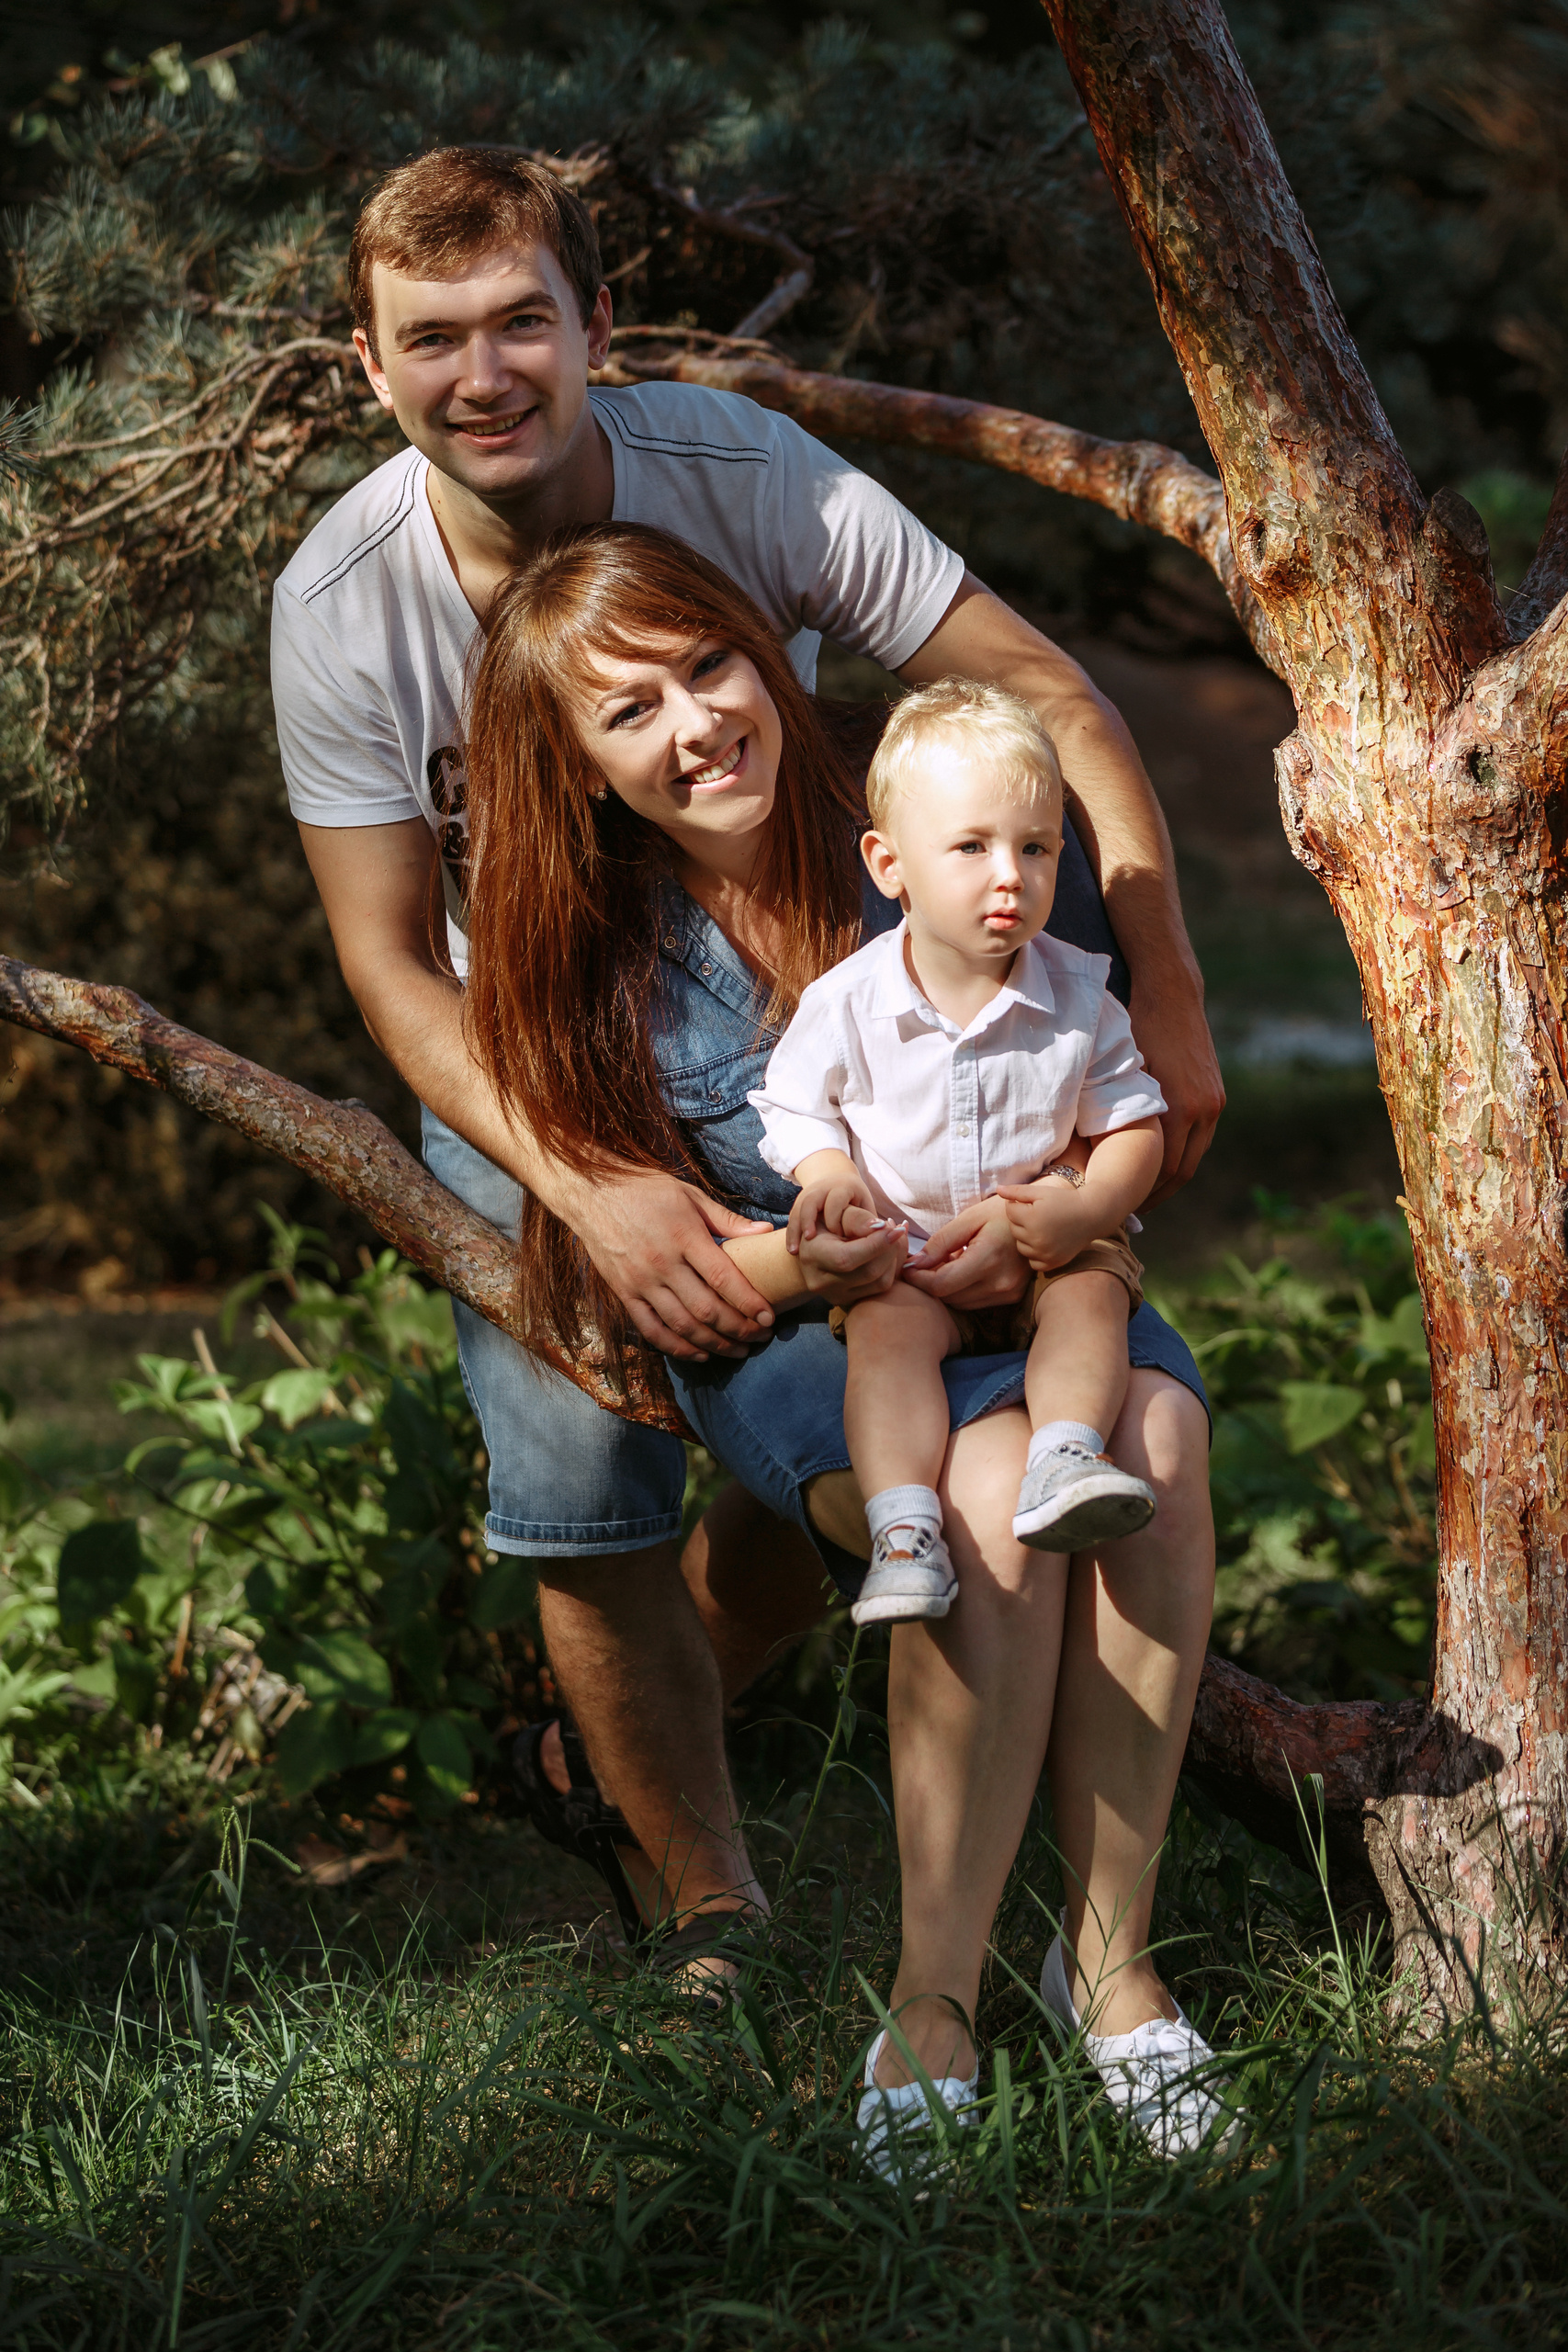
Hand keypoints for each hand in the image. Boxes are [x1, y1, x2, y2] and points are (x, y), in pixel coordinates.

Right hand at [567, 1168, 775, 1360]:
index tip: (769, 1317)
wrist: (592, 1193)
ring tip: (739, 1350)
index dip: (749, 1302)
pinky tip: (701, 1354)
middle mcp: (662, 1264)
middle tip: (761, 1336)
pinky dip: (678, 1347)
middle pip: (707, 1309)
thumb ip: (728, 1219)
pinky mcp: (624, 1294)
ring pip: (682, 1326)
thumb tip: (765, 1233)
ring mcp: (641, 1282)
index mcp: (683, 1236)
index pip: (723, 1279)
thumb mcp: (690, 1196)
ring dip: (715, 1344)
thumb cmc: (646, 1190)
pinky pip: (652, 1330)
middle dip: (739, 1329)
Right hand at [786, 1171, 875, 1253]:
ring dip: (797, 1229)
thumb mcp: (865, 1209)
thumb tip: (880, 1231)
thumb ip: (867, 1221)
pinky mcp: (799, 1205)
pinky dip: (792, 1234)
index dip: (835, 1219)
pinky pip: (792, 1219)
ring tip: (796, 1250)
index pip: (836, 1199)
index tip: (840, 1237)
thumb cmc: (857, 1204)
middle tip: (813, 1239)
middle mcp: (823, 1187)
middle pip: (811, 1201)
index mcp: (844, 1185)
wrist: (839, 1187)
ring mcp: (808, 1194)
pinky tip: (793, 1251)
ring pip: (798, 1208)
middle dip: (810, 1220)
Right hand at [796, 1202, 907, 1306]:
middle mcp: (821, 1282)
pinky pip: (880, 1288)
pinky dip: (891, 1268)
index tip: (895, 1228)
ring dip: (894, 1259)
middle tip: (897, 1230)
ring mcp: (836, 1295)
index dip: (876, 1244)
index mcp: (813, 1257)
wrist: (815, 1246)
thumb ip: (857, 1218)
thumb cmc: (826, 1223)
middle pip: (869, 1273)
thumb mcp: (835, 1213)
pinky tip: (890, 1251)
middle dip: (890, 1250)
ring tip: (894, 1238)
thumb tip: (882, 1227)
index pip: (848, 1258)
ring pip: (879, 1283)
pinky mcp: (849, 1300)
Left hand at [903, 1198, 1028, 1311]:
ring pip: (960, 1303)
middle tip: (923, 1262)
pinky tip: (964, 1269)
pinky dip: (962, 1290)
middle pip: (948, 1297)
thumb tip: (915, 1265)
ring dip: (946, 1288)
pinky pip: (975, 1302)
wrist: (1040, 1220)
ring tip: (947, 1262)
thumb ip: (940, 1243)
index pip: (942, 1285)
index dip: (918, 1279)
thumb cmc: (1001, 1213)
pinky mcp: (1012, 1297)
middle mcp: (1001, 1282)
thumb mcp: (968, 1219)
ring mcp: (1008, 1293)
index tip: (906, 1267)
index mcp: (989, 1258)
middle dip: (930, 1282)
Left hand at [995, 1178, 1095, 1271]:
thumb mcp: (1041, 1192)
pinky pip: (1033, 1262)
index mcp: (1031, 1218)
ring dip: (1026, 1237)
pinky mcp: (1052, 1263)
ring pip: (1021, 1246)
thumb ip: (1017, 1191)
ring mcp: (1044, 1253)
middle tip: (1037, 1214)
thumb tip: (997, 1189)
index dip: (1017, 1204)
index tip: (1031, 1202)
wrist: (1091, 1216)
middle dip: (1021, 1220)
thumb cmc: (1065, 1200)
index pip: (1009, 1211)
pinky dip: (1035, 1254)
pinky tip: (1045, 1242)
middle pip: (1014, 1229)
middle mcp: (1036, 1238)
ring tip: (1041, 1227)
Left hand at [1129, 968, 1224, 1201]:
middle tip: (1133, 1208)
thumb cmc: (1137, 1030)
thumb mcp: (1122, 1072)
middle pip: (1181, 1171)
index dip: (1143, 1192)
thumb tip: (1095, 1149)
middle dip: (1158, 1193)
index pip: (1162, 1170)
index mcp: (1178, 1110)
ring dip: (1172, 1176)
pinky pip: (1202, 1137)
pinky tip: (1163, 1159)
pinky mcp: (1217, 1095)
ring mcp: (1214, 1104)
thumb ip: (1119, 1110)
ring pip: (1195, 1156)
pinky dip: (1184, 1153)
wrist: (1173, 995)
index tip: (1121, 1203)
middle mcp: (1202, 1111)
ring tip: (1147, 1189)